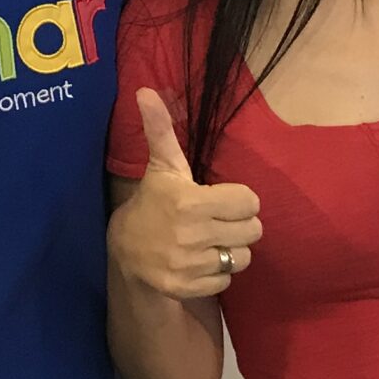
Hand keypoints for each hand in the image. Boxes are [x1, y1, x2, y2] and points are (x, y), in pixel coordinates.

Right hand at [108, 90, 261, 300]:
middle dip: (238, 225)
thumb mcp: (161, 167)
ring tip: (210, 242)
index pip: (250, 202)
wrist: (125, 252)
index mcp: (191, 201)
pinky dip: (216, 273)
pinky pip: (226, 281)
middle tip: (218, 221)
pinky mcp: (188, 287)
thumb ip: (160, 130)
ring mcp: (189, 264)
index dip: (239, 200)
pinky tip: (199, 262)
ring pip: (242, 258)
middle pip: (253, 231)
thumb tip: (145, 91)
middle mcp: (192, 235)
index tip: (221, 200)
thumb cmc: (153, 202)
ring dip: (230, 250)